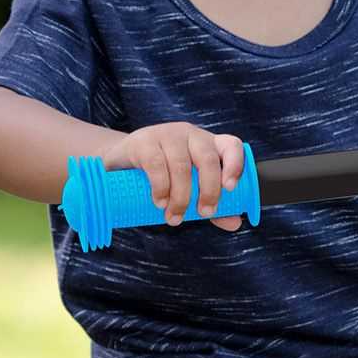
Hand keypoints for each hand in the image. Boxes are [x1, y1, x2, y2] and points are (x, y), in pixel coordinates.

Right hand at [108, 122, 246, 229]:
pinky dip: (160, 187)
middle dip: (208, 190)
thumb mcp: (189, 189)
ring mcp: (167, 135)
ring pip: (181, 166)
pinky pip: (156, 164)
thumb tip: (235, 223)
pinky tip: (159, 202)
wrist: (121, 165)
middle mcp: (190, 135)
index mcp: (208, 144)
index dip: (235, 165)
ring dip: (181, 197)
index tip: (230, 188)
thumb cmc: (163, 176)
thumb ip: (212, 204)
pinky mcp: (144, 141)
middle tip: (203, 213)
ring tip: (174, 217)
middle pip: (207, 159)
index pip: (231, 145)